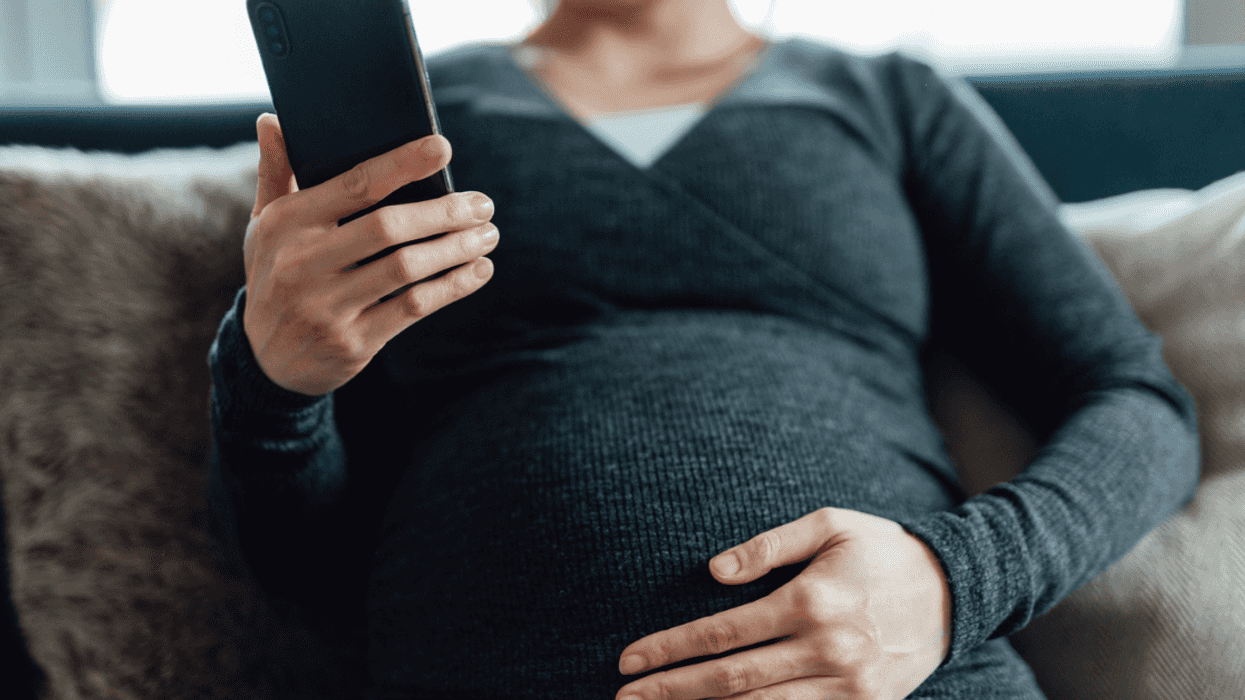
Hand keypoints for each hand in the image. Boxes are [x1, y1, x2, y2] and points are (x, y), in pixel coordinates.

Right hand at [243, 113, 499, 396]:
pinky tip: (479, 270)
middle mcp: (302, 264)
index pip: (354, 185)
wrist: (266, 361)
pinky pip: (413, 307)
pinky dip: (453, 286)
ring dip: (457, 248)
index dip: (402, 164)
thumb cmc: (277, 275)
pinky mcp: (353, 341)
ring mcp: (327, 306)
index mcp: (287, 224)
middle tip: (483, 204)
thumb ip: (275, 173)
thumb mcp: (265, 226)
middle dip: (445, 212)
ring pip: (407, 268)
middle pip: (389, 227)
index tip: (443, 148)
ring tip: (488, 235)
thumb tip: (271, 119)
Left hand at [616, 507, 951, 699]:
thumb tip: (714, 572)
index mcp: (811, 601)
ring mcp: (848, 687)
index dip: (670, 649)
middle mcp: (826, 649)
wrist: (957, 591)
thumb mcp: (829, 526)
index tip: (629, 660)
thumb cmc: (882, 549)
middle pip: (731, 680)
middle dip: (672, 691)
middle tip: (624, 699)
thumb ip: (768, 546)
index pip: (722, 632)